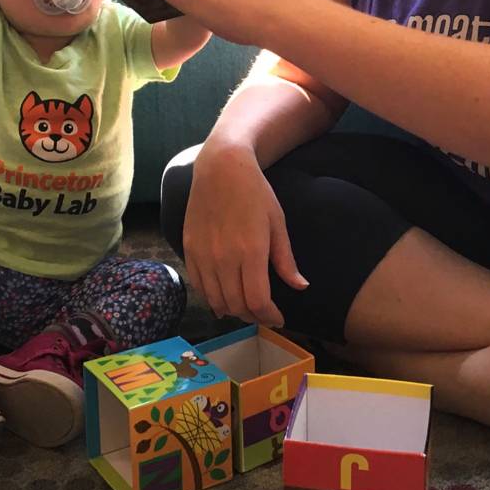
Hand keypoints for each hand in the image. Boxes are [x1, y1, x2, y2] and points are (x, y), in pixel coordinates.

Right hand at [183, 142, 308, 325]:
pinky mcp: (188, 250)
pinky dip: (212, 298)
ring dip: (232, 310)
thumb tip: (300, 286)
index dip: (268, 315)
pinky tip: (223, 299)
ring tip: (246, 309)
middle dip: (252, 316)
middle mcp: (223, 258)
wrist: (221, 169)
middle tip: (264, 315)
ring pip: (215, 299)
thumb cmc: (256, 194)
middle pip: (236, 304)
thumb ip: (285, 260)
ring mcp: (203, 255)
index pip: (257, 300)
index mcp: (251, 252)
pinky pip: (199, 286)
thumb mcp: (278, 224)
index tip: (278, 319)